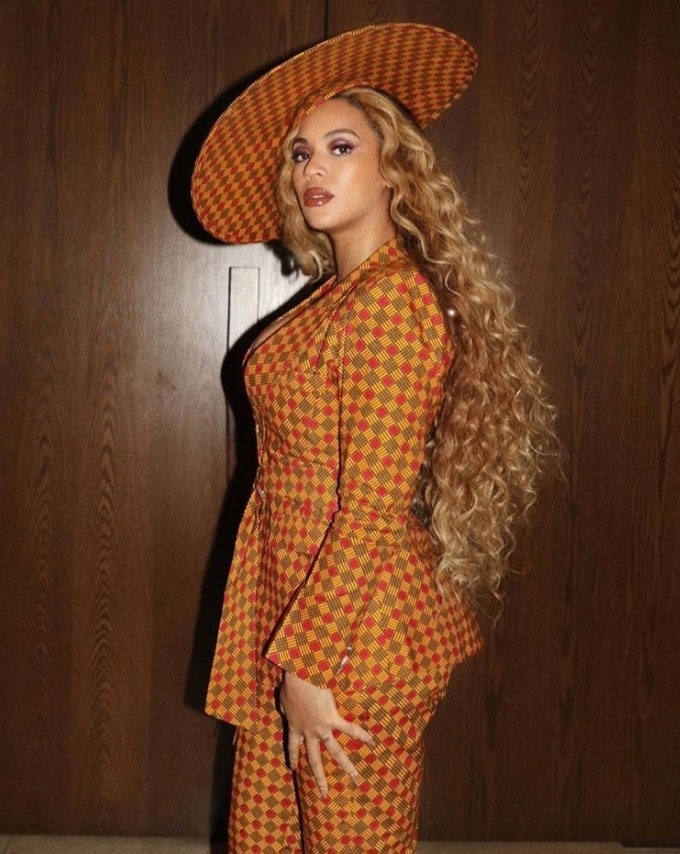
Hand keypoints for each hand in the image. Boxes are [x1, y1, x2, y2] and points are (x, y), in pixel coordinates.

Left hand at [279, 671, 375, 797]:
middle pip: (314, 760)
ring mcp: (322, 729)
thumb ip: (286, 709)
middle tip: (324, 793)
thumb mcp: (283, 700)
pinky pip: (350, 729)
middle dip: (319, 777)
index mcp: (295, 728)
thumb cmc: (291, 687)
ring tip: (355, 778)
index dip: (293, 758)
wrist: (301, 679)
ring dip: (346, 766)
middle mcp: (309, 734)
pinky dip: (362, 735)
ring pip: (335, 752)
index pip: (293, 747)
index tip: (294, 769)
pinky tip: (373, 743)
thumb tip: (286, 709)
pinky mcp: (333, 720)